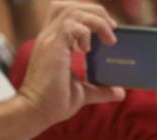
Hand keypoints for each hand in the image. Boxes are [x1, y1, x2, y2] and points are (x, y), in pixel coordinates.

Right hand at [16, 2, 122, 129]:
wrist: (36, 112)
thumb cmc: (54, 102)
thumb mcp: (83, 92)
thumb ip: (100, 89)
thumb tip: (120, 92)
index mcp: (54, 41)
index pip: (68, 12)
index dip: (89, 14)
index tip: (107, 29)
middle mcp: (50, 35)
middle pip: (70, 5)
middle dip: (96, 11)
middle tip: (112, 29)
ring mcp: (50, 39)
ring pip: (73, 11)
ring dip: (96, 20)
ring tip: (109, 38)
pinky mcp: (53, 46)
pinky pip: (71, 26)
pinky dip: (86, 32)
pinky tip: (89, 50)